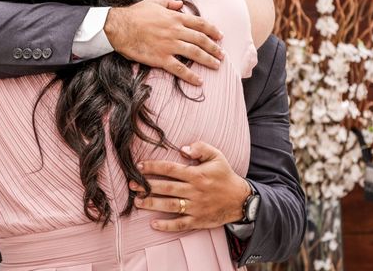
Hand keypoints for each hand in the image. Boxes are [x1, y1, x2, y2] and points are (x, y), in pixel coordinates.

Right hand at [104, 0, 223, 85]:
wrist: (119, 27)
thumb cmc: (135, 14)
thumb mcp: (154, 2)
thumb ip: (170, 3)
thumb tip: (181, 5)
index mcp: (175, 17)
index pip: (200, 24)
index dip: (213, 30)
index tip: (220, 36)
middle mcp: (176, 31)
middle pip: (201, 40)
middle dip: (214, 48)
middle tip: (222, 54)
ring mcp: (169, 45)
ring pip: (195, 54)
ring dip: (208, 60)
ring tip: (217, 65)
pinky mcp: (161, 58)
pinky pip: (179, 68)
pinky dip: (190, 75)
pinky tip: (199, 81)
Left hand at [129, 141, 250, 231]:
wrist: (240, 200)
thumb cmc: (225, 175)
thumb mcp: (217, 156)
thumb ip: (200, 148)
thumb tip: (182, 148)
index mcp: (197, 174)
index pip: (170, 169)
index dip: (153, 167)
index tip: (139, 167)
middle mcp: (194, 191)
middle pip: (166, 188)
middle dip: (147, 186)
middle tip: (131, 185)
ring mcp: (196, 207)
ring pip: (170, 206)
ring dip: (152, 204)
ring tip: (137, 202)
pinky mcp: (198, 221)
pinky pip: (180, 224)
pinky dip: (167, 225)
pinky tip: (153, 224)